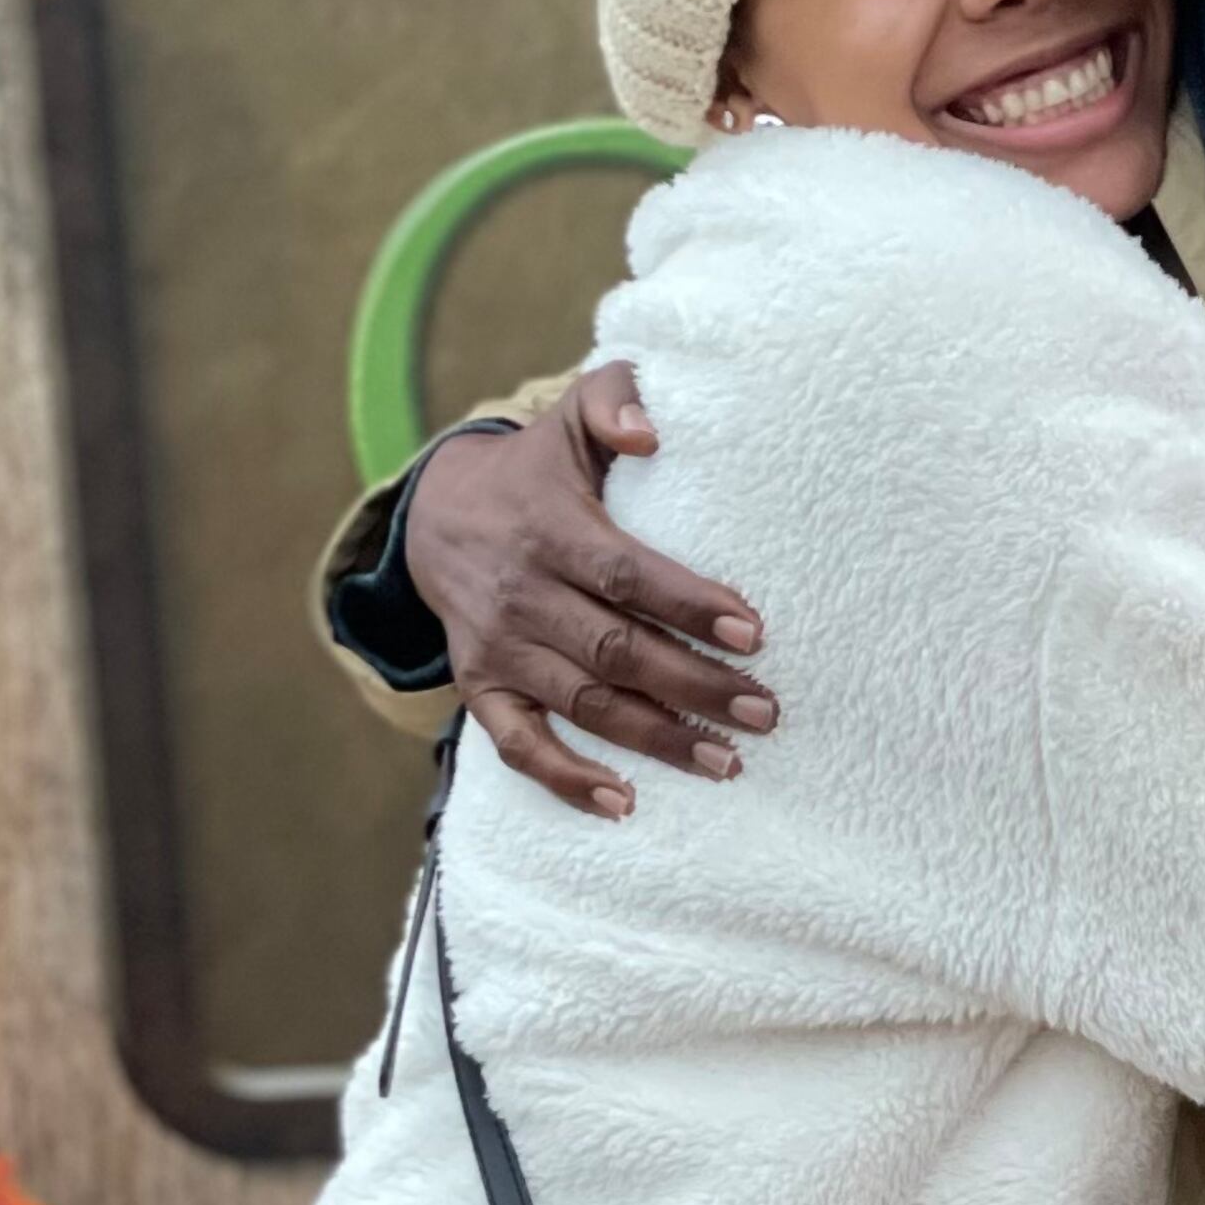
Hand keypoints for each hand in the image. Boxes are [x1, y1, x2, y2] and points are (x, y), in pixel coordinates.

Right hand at [404, 361, 771, 813]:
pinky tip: (623, 804)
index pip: (627, 575)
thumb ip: (614, 400)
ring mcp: (499, 647)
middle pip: (616, 650)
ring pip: (584, 704)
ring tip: (727, 762)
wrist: (438, 514)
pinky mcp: (481, 687)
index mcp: (550, 530)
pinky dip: (566, 779)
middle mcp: (521, 594)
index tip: (754, 632)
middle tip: (765, 713)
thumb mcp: (567, 416)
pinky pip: (518, 746)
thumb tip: (651, 432)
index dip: (689, 605)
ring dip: (657, 739)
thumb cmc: (538, 470)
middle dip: (695, 685)